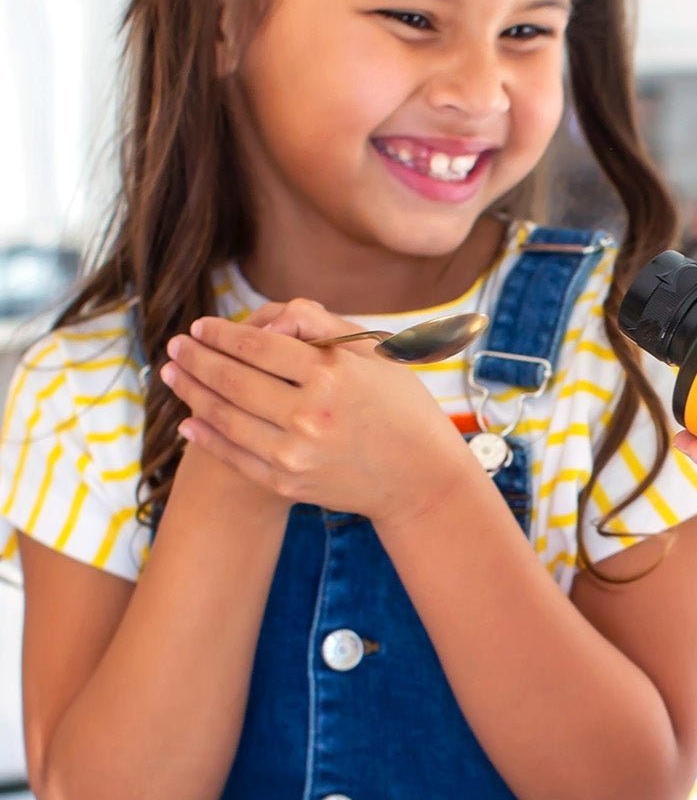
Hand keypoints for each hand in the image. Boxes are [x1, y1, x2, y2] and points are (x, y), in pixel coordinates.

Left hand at [158, 298, 476, 524]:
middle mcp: (310, 414)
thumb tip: (276, 316)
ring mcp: (296, 453)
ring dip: (191, 392)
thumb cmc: (402, 409)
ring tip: (172, 375)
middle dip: (196, 359)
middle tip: (174, 346)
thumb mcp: (377, 357)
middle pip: (233, 380)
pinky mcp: (288, 483)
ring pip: (225, 417)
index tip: (200, 327)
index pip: (258, 347)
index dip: (221, 334)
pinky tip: (189, 419)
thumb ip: (325, 327)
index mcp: (333, 375)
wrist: (421, 479)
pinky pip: (234, 455)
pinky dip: (206, 436)